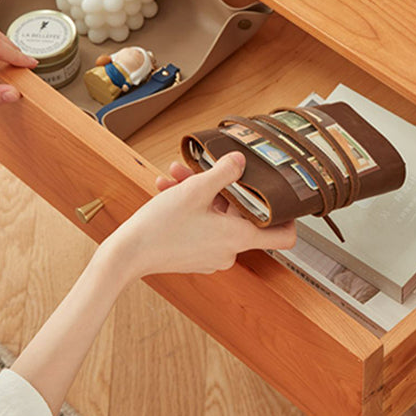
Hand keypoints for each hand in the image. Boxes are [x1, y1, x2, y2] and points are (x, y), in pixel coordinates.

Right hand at [110, 152, 296, 278]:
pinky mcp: (194, 254)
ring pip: (216, 215)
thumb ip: (224, 172)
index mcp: (238, 237)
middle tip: (206, 171)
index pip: (284, 237)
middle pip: (241, 215)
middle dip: (223, 188)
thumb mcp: (196, 189)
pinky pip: (203, 225)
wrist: (126, 254)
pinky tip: (169, 189)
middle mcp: (229, 251)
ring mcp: (211, 254)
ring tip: (177, 176)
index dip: (289, 218)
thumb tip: (240, 161)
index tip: (283, 199)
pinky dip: (191, 207)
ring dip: (200, 193)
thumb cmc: (160, 227)